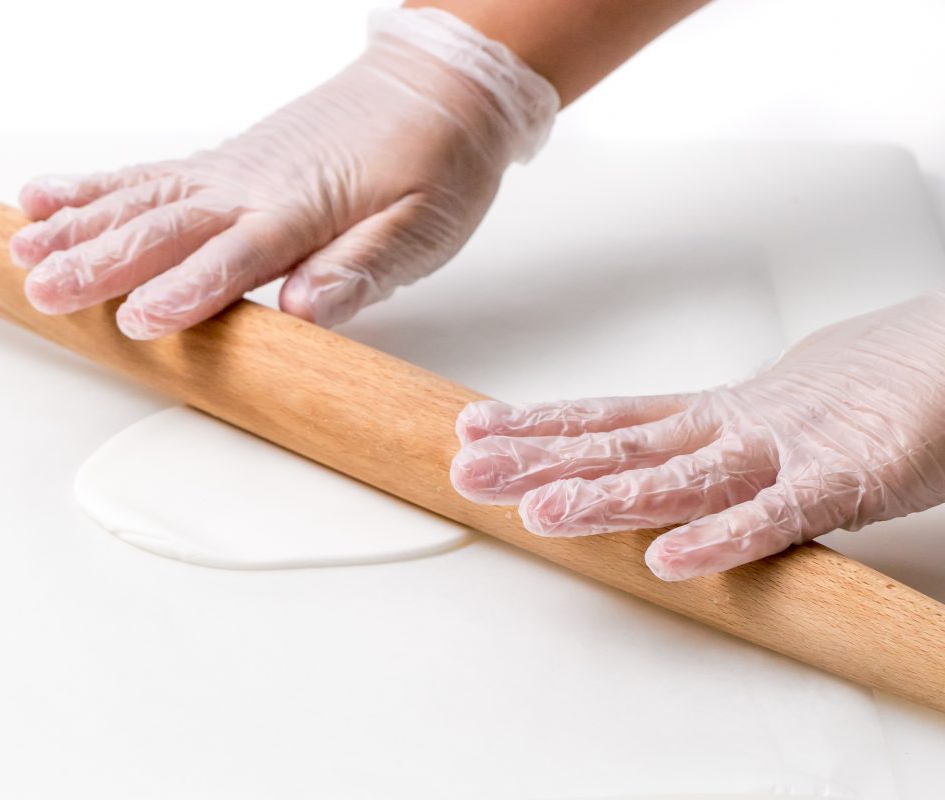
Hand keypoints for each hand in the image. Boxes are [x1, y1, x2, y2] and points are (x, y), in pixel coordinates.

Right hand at [9, 8, 557, 338]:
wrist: (437, 89)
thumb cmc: (434, 163)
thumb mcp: (423, 228)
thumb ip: (360, 268)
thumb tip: (305, 312)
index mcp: (301, 209)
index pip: (232, 258)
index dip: (184, 291)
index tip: (135, 321)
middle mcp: (251, 187)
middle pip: (165, 227)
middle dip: (100, 261)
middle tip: (41, 291)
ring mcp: (229, 172)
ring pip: (141, 199)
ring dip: (79, 227)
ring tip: (21, 249)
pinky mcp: (223, 165)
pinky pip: (149, 175)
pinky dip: (95, 188)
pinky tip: (46, 198)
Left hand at [451, 291, 944, 580]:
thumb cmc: (859, 394)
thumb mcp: (762, 417)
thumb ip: (703, 442)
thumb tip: (635, 456)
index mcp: (713, 415)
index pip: (610, 418)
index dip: (539, 425)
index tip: (474, 430)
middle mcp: (731, 430)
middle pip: (621, 445)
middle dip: (540, 460)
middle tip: (471, 470)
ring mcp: (783, 453)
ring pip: (680, 479)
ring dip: (605, 496)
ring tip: (539, 510)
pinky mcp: (845, 479)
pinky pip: (777, 517)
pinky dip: (723, 539)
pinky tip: (668, 562)